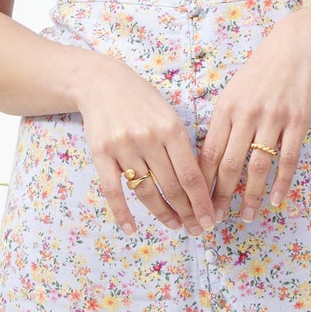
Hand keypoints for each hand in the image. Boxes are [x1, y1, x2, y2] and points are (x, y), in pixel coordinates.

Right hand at [71, 53, 215, 232]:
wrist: (101, 82)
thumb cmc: (140, 100)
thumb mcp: (168, 114)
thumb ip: (180, 146)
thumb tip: (197, 184)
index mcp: (171, 128)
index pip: (190, 175)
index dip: (201, 202)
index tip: (209, 220)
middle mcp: (149, 139)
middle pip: (172, 186)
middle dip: (187, 212)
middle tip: (196, 228)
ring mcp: (123, 147)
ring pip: (147, 191)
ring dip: (162, 213)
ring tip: (175, 225)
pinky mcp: (101, 154)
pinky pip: (113, 191)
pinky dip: (122, 213)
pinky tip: (131, 229)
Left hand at [200, 9, 310, 213]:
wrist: (297, 46)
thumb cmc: (261, 72)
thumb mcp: (233, 92)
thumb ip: (222, 124)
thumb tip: (208, 160)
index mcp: (225, 109)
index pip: (207, 154)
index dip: (199, 183)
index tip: (194, 204)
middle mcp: (246, 115)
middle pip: (228, 165)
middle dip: (219, 197)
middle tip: (214, 220)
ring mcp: (273, 119)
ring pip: (257, 167)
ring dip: (250, 196)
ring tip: (246, 217)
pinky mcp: (298, 121)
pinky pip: (288, 159)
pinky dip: (281, 182)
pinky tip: (275, 200)